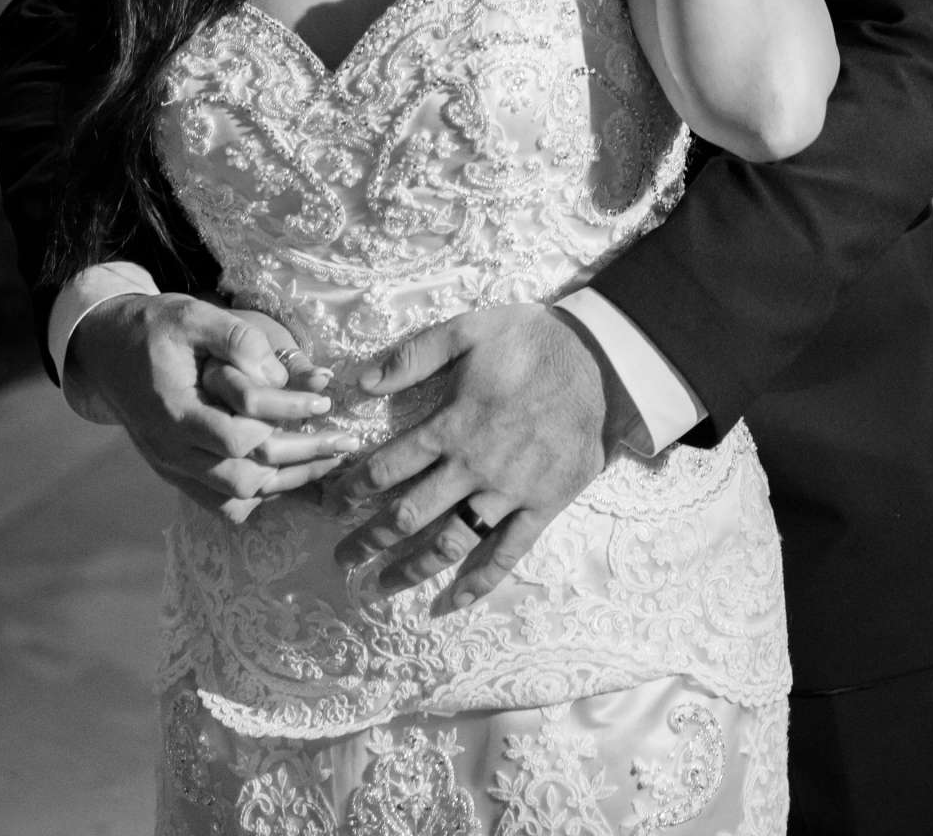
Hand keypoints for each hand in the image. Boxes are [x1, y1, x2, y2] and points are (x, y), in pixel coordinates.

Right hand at [63, 294, 349, 523]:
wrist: (105, 350)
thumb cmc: (153, 327)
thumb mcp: (193, 315)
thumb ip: (237, 338)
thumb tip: (281, 374)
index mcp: (173, 413)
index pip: (237, 438)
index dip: (284, 421)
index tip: (322, 402)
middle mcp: (171, 451)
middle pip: (244, 480)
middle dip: (300, 463)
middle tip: (344, 442)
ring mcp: (172, 467)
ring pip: (235, 499)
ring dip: (285, 484)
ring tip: (329, 463)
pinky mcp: (176, 472)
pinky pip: (220, 503)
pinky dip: (257, 497)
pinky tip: (289, 476)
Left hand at [326, 304, 610, 609]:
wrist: (601, 362)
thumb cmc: (531, 341)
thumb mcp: (468, 329)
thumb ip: (414, 355)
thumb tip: (361, 382)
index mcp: (452, 426)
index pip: (388, 467)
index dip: (353, 488)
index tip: (331, 503)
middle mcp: (473, 468)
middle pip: (409, 515)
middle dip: (368, 540)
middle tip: (342, 559)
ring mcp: (508, 493)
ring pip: (450, 543)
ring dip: (410, 569)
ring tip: (379, 587)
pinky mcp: (542, 507)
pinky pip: (506, 555)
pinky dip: (479, 584)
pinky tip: (451, 602)